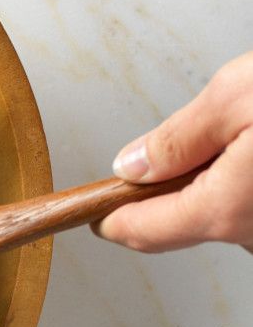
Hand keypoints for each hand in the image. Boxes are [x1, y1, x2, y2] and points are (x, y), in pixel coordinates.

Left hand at [97, 51, 252, 251]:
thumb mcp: (236, 96)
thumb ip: (178, 137)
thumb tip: (133, 165)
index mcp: (223, 207)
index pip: (143, 230)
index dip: (110, 218)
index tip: (91, 209)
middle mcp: (250, 230)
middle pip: (181, 221)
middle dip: (169, 187)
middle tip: (184, 142)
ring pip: (218, 212)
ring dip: (212, 181)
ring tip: (237, 133)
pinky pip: (248, 207)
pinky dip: (241, 182)